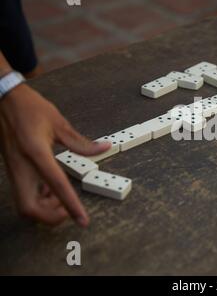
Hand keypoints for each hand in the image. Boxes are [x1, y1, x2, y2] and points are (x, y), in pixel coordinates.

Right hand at [0, 84, 109, 225]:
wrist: (3, 100)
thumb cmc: (30, 108)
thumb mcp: (59, 123)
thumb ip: (81, 142)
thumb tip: (104, 148)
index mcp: (36, 153)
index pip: (57, 186)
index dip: (70, 206)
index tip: (82, 220)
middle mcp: (21, 166)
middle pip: (29, 208)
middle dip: (50, 216)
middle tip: (68, 210)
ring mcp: (14, 170)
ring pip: (24, 205)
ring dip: (44, 208)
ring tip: (60, 196)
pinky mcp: (13, 170)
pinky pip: (23, 194)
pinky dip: (39, 198)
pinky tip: (51, 189)